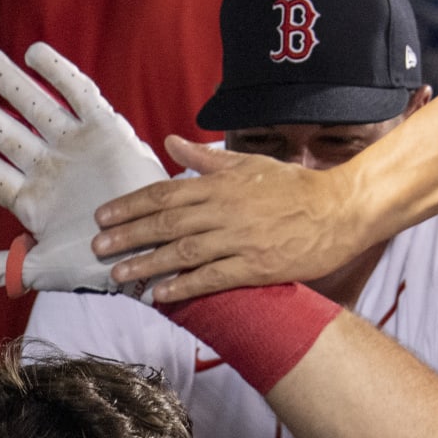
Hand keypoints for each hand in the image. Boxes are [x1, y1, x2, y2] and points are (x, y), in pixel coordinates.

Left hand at [0, 42, 167, 296]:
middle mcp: (48, 168)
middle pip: (3, 132)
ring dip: (9, 83)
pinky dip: (59, 74)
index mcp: (30, 200)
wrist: (150, 253)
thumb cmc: (97, 267)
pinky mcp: (105, 130)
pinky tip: (34, 53)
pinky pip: (79, 95)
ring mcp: (75, 147)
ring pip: (35, 107)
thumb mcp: (42, 269)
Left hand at [89, 137, 371, 301]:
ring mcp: (240, 239)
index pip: (165, 194)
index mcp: (221, 184)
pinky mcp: (255, 266)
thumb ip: (207, 159)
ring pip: (183, 252)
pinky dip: (184, 286)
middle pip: (166, 223)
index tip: (103, 217)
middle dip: (128, 236)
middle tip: (97, 249)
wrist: (340, 210)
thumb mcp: (249, 165)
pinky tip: (161, 295)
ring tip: (119, 275)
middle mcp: (225, 210)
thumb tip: (171, 142)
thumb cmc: (294, 187)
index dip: (130, 206)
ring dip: (147, 264)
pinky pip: (212, 278)